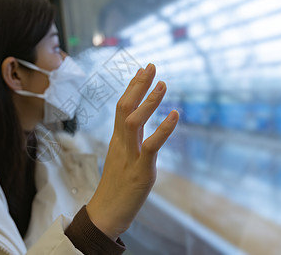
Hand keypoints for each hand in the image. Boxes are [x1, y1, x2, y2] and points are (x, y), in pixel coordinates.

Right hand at [86, 63, 178, 239]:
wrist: (105, 214)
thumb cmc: (115, 187)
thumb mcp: (121, 159)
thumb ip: (129, 141)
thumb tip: (137, 126)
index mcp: (117, 140)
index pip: (122, 107)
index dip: (132, 88)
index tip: (141, 70)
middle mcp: (121, 144)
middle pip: (124, 108)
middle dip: (138, 85)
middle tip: (150, 65)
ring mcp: (129, 156)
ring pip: (134, 122)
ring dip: (149, 102)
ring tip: (163, 84)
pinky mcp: (140, 171)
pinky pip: (151, 146)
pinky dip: (164, 129)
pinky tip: (175, 115)